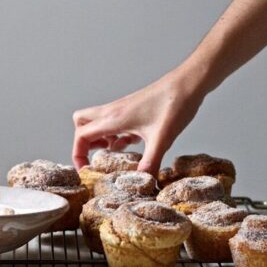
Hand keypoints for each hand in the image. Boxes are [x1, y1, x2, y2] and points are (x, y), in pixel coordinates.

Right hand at [72, 70, 205, 175]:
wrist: (188, 83)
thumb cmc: (174, 104)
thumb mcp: (162, 139)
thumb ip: (150, 163)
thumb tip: (144, 184)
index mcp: (114, 119)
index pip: (82, 136)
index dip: (78, 155)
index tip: (86, 170)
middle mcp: (113, 112)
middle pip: (82, 124)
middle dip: (84, 143)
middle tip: (97, 158)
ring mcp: (121, 109)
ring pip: (97, 123)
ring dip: (100, 139)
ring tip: (114, 154)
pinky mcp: (131, 109)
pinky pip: (113, 123)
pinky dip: (115, 135)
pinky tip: (131, 143)